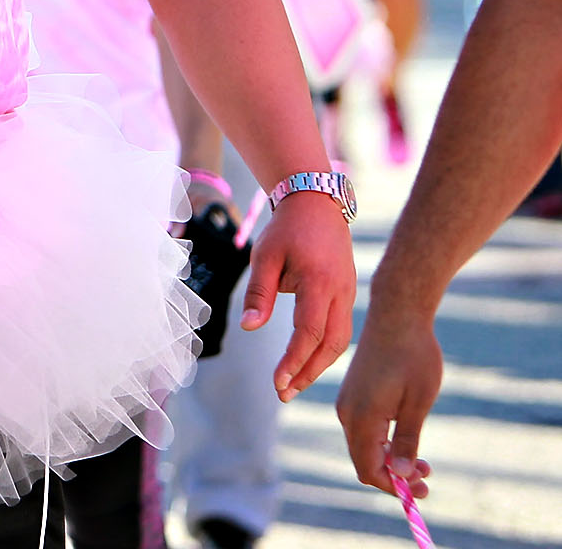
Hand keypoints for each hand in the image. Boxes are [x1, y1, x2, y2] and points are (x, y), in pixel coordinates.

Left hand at [241, 190, 356, 400]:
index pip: (309, 332)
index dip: (294, 361)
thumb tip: (250, 326)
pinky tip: (306, 361)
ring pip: (340, 341)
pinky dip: (325, 350)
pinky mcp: (348, 295)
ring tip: (293, 384)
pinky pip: (341, 330)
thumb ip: (258, 292)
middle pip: (331, 345)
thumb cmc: (286, 230)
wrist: (316, 205)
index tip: (277, 383)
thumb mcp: (265, 255)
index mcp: (320, 283)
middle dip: (308, 373)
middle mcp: (341, 293)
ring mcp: (349, 295)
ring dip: (318, 365)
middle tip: (284, 393)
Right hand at [336, 299, 439, 498]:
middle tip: (427, 480)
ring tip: (423, 463)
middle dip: (393, 476)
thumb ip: (406, 439)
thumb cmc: (413, 357)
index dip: (393, 486)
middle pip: (363, 460)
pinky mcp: (353, 395)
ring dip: (389, 460)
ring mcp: (348, 403)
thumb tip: (399, 474)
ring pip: (363, 446)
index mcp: (361, 417)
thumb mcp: (417, 402)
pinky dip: (383, 443)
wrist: (397, 316)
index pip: (368, 468)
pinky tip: (405, 439)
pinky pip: (364, 430)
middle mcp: (347, 412)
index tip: (421, 490)